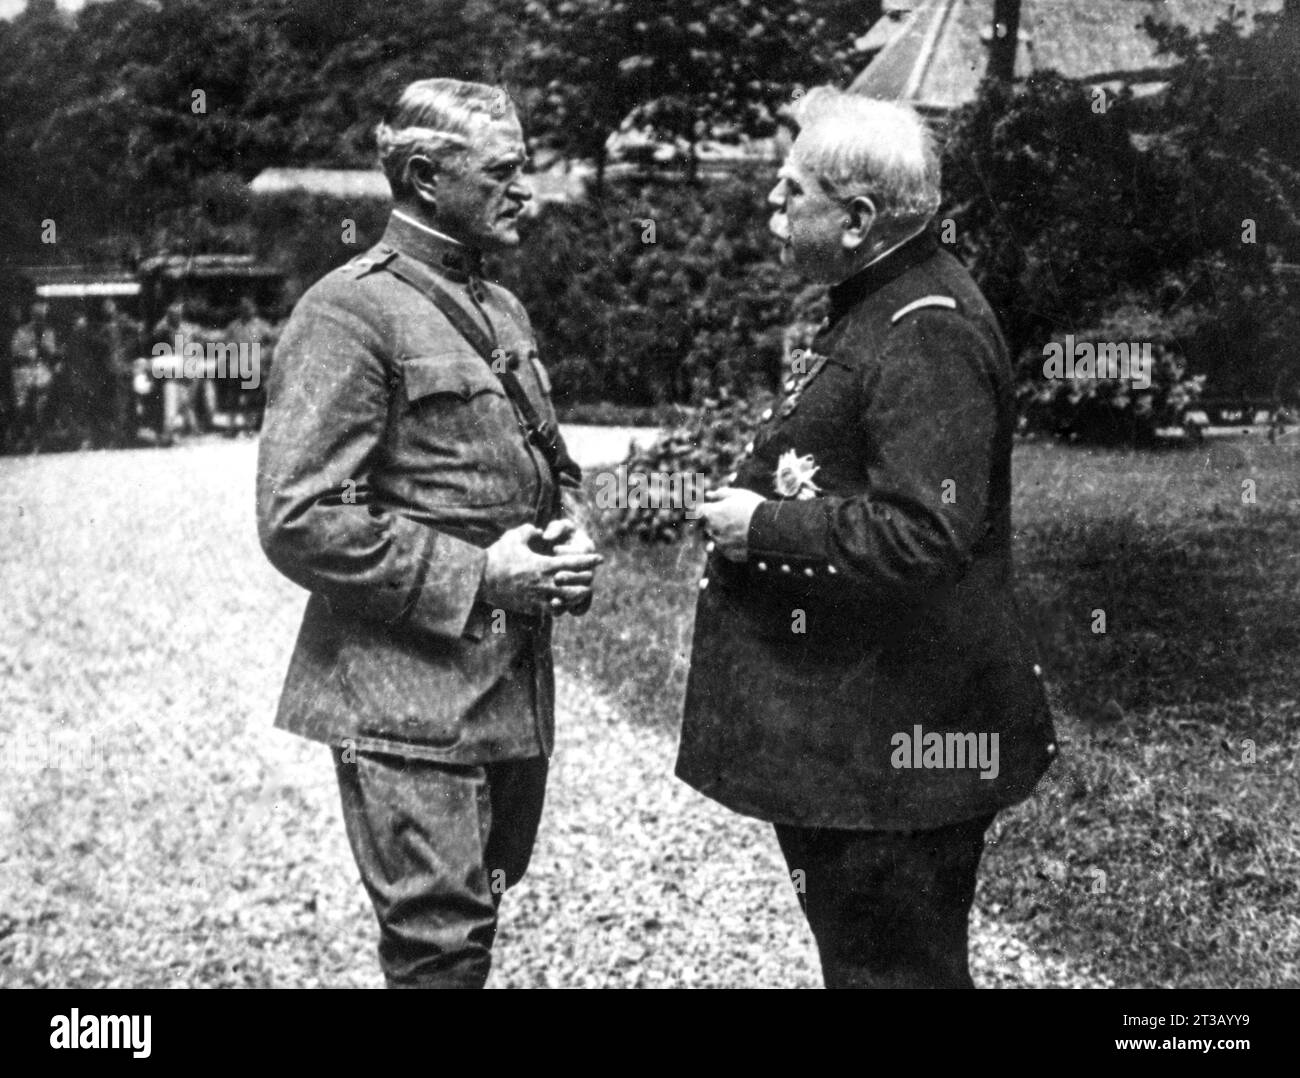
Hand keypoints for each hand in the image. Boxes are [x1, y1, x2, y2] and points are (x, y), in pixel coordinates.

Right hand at [481, 523, 602, 614]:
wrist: (480, 580)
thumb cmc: (497, 556)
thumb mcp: (514, 537)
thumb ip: (529, 531)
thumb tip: (540, 531)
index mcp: (544, 565)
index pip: (574, 563)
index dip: (589, 560)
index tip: (600, 558)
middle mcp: (545, 583)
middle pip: (576, 584)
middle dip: (586, 578)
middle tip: (591, 574)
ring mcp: (539, 598)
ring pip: (568, 600)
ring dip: (578, 594)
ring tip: (583, 590)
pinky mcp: (531, 608)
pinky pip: (553, 610)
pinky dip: (562, 606)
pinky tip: (564, 603)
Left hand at [699, 487, 764, 561]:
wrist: (771, 529)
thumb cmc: (753, 508)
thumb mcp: (738, 495)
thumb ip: (720, 494)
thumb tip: (709, 494)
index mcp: (711, 514)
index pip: (698, 512)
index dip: (704, 509)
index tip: (711, 508)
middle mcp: (712, 530)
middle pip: (706, 525)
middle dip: (714, 521)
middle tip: (730, 517)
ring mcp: (720, 544)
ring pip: (716, 538)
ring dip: (722, 533)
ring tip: (739, 527)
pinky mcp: (729, 555)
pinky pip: (726, 548)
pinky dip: (732, 543)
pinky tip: (744, 537)